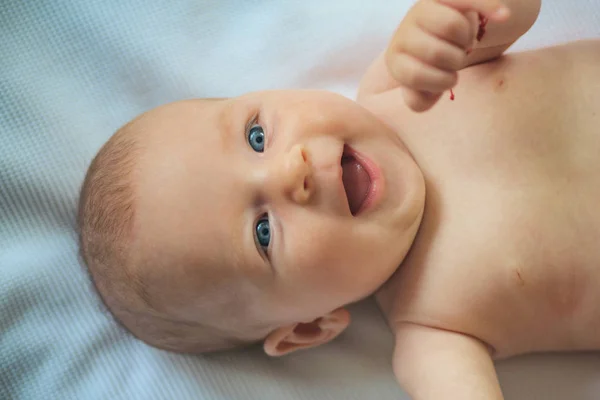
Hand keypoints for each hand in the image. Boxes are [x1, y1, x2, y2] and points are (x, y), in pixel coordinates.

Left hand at [386, 0, 509, 111]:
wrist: (440, 30)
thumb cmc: (434, 66)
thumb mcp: (424, 86)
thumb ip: (420, 99)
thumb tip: (424, 94)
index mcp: (395, 61)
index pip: (415, 76)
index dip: (440, 82)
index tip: (447, 78)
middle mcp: (402, 34)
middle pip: (437, 52)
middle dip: (456, 61)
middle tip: (457, 58)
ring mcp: (421, 11)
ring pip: (452, 27)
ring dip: (467, 40)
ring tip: (463, 42)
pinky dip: (489, 6)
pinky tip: (503, 16)